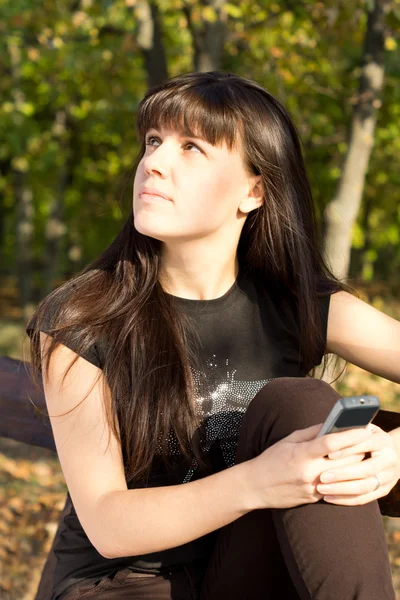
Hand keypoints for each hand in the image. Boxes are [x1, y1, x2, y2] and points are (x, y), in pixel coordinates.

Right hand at [246, 423, 371, 509]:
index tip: (364, 429)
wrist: (256, 487)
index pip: (332, 443)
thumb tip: (333, 424)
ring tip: (361, 455)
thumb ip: (312, 432)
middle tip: (367, 441)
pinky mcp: (315, 498)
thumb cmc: (272, 459)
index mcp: (302, 454)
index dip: (351, 435)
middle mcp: (310, 472)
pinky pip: (337, 488)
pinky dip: (345, 478)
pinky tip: (348, 471)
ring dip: (355, 465)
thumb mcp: (289, 440)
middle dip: (358, 450)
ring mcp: (314, 487)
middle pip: (345, 461)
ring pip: (345, 476)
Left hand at [316, 424, 399, 505]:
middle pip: (366, 469)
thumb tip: (327, 432)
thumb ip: (348, 430)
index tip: (328, 454)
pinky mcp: (384, 490)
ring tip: (322, 488)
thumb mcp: (360, 429)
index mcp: (382, 440)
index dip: (346, 450)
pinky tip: (329, 498)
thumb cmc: (366, 437)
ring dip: (342, 490)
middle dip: (343, 474)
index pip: (364, 444)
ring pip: (365, 487)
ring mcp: (388, 476)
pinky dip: (346, 500)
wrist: (390, 452)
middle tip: (322, 477)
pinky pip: (364, 498)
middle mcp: (389, 459)